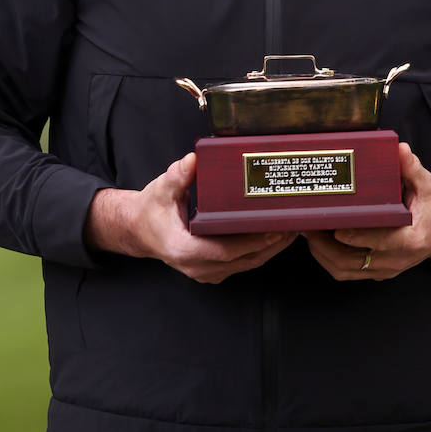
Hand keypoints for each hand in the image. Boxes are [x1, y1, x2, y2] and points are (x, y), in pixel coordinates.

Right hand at [84, 151, 295, 283]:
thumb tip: (194, 159)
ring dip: (269, 250)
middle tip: (292, 226)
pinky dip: (258, 252)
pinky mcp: (211, 270)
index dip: (252, 242)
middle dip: (270, 245)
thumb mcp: (162, 189)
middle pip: (242, 260)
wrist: (138, 229)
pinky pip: (239, 264)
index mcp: (184, 249)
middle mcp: (196, 266)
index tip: (273, 229)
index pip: (226, 251)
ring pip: (244, 265)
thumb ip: (178, 175)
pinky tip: (272, 238)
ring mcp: (204, 272)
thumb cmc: (151, 210)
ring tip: (290, 231)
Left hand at [304, 143, 430, 281]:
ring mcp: (387, 268)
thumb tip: (400, 148)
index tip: (337, 229)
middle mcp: (398, 259)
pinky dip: (330, 260)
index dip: (358, 238)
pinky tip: (318, 243)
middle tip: (310, 226)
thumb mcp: (428, 185)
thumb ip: (412, 168)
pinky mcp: (379, 270)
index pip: (382, 242)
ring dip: (324, 255)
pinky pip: (349, 272)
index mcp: (412, 239)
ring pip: (347, 270)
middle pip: (355, 262)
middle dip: (328, 247)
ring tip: (309, 233)